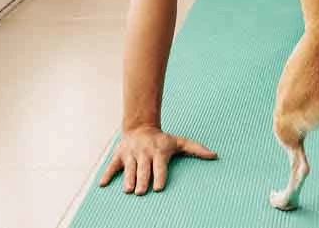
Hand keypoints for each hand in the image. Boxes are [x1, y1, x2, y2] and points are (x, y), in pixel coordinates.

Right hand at [98, 126, 217, 193]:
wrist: (140, 126)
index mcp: (158, 151)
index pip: (159, 166)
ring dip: (128, 180)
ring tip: (129, 190)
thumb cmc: (162, 140)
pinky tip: (103, 185)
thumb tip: (215, 155)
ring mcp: (130, 154)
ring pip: (128, 169)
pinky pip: (112, 166)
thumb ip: (197, 149)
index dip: (158, 176)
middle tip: (142, 192)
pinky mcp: (119, 156)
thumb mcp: (179, 142)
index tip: (158, 188)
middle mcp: (144, 153)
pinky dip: (107, 175)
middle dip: (142, 181)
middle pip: (143, 170)